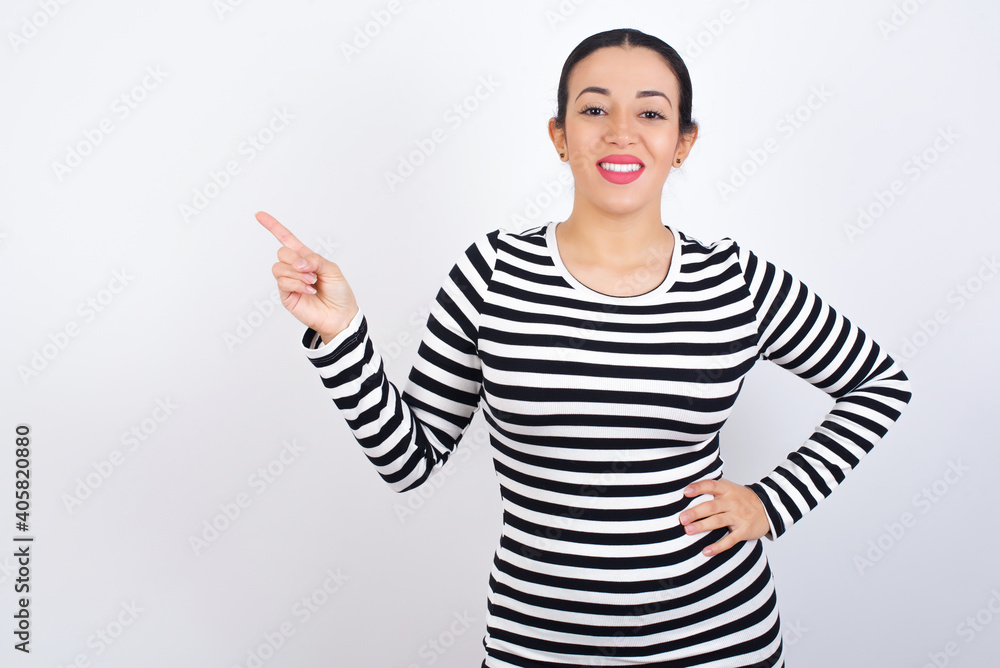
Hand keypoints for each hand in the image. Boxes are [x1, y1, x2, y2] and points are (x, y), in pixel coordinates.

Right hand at [256, 211, 358, 341]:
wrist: (340, 315)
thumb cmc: (339, 292)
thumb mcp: (332, 269)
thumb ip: (315, 260)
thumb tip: (299, 261)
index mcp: (306, 258)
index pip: (286, 239)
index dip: (273, 226)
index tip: (259, 215)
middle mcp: (295, 268)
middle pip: (281, 253)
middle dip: (295, 260)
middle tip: (311, 271)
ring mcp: (289, 282)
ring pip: (279, 267)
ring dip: (297, 274)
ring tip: (311, 282)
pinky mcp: (286, 295)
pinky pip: (283, 282)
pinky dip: (296, 284)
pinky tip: (309, 291)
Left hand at [679, 478, 770, 556]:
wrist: (769, 509)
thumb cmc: (742, 498)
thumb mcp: (730, 488)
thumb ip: (712, 488)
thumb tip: (686, 491)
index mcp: (727, 489)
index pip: (711, 485)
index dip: (698, 488)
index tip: (685, 492)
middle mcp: (732, 502)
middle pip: (712, 506)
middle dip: (696, 512)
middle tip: (682, 518)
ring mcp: (738, 517)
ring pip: (718, 521)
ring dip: (702, 526)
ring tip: (688, 531)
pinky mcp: (744, 531)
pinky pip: (730, 540)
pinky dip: (718, 546)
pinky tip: (706, 551)